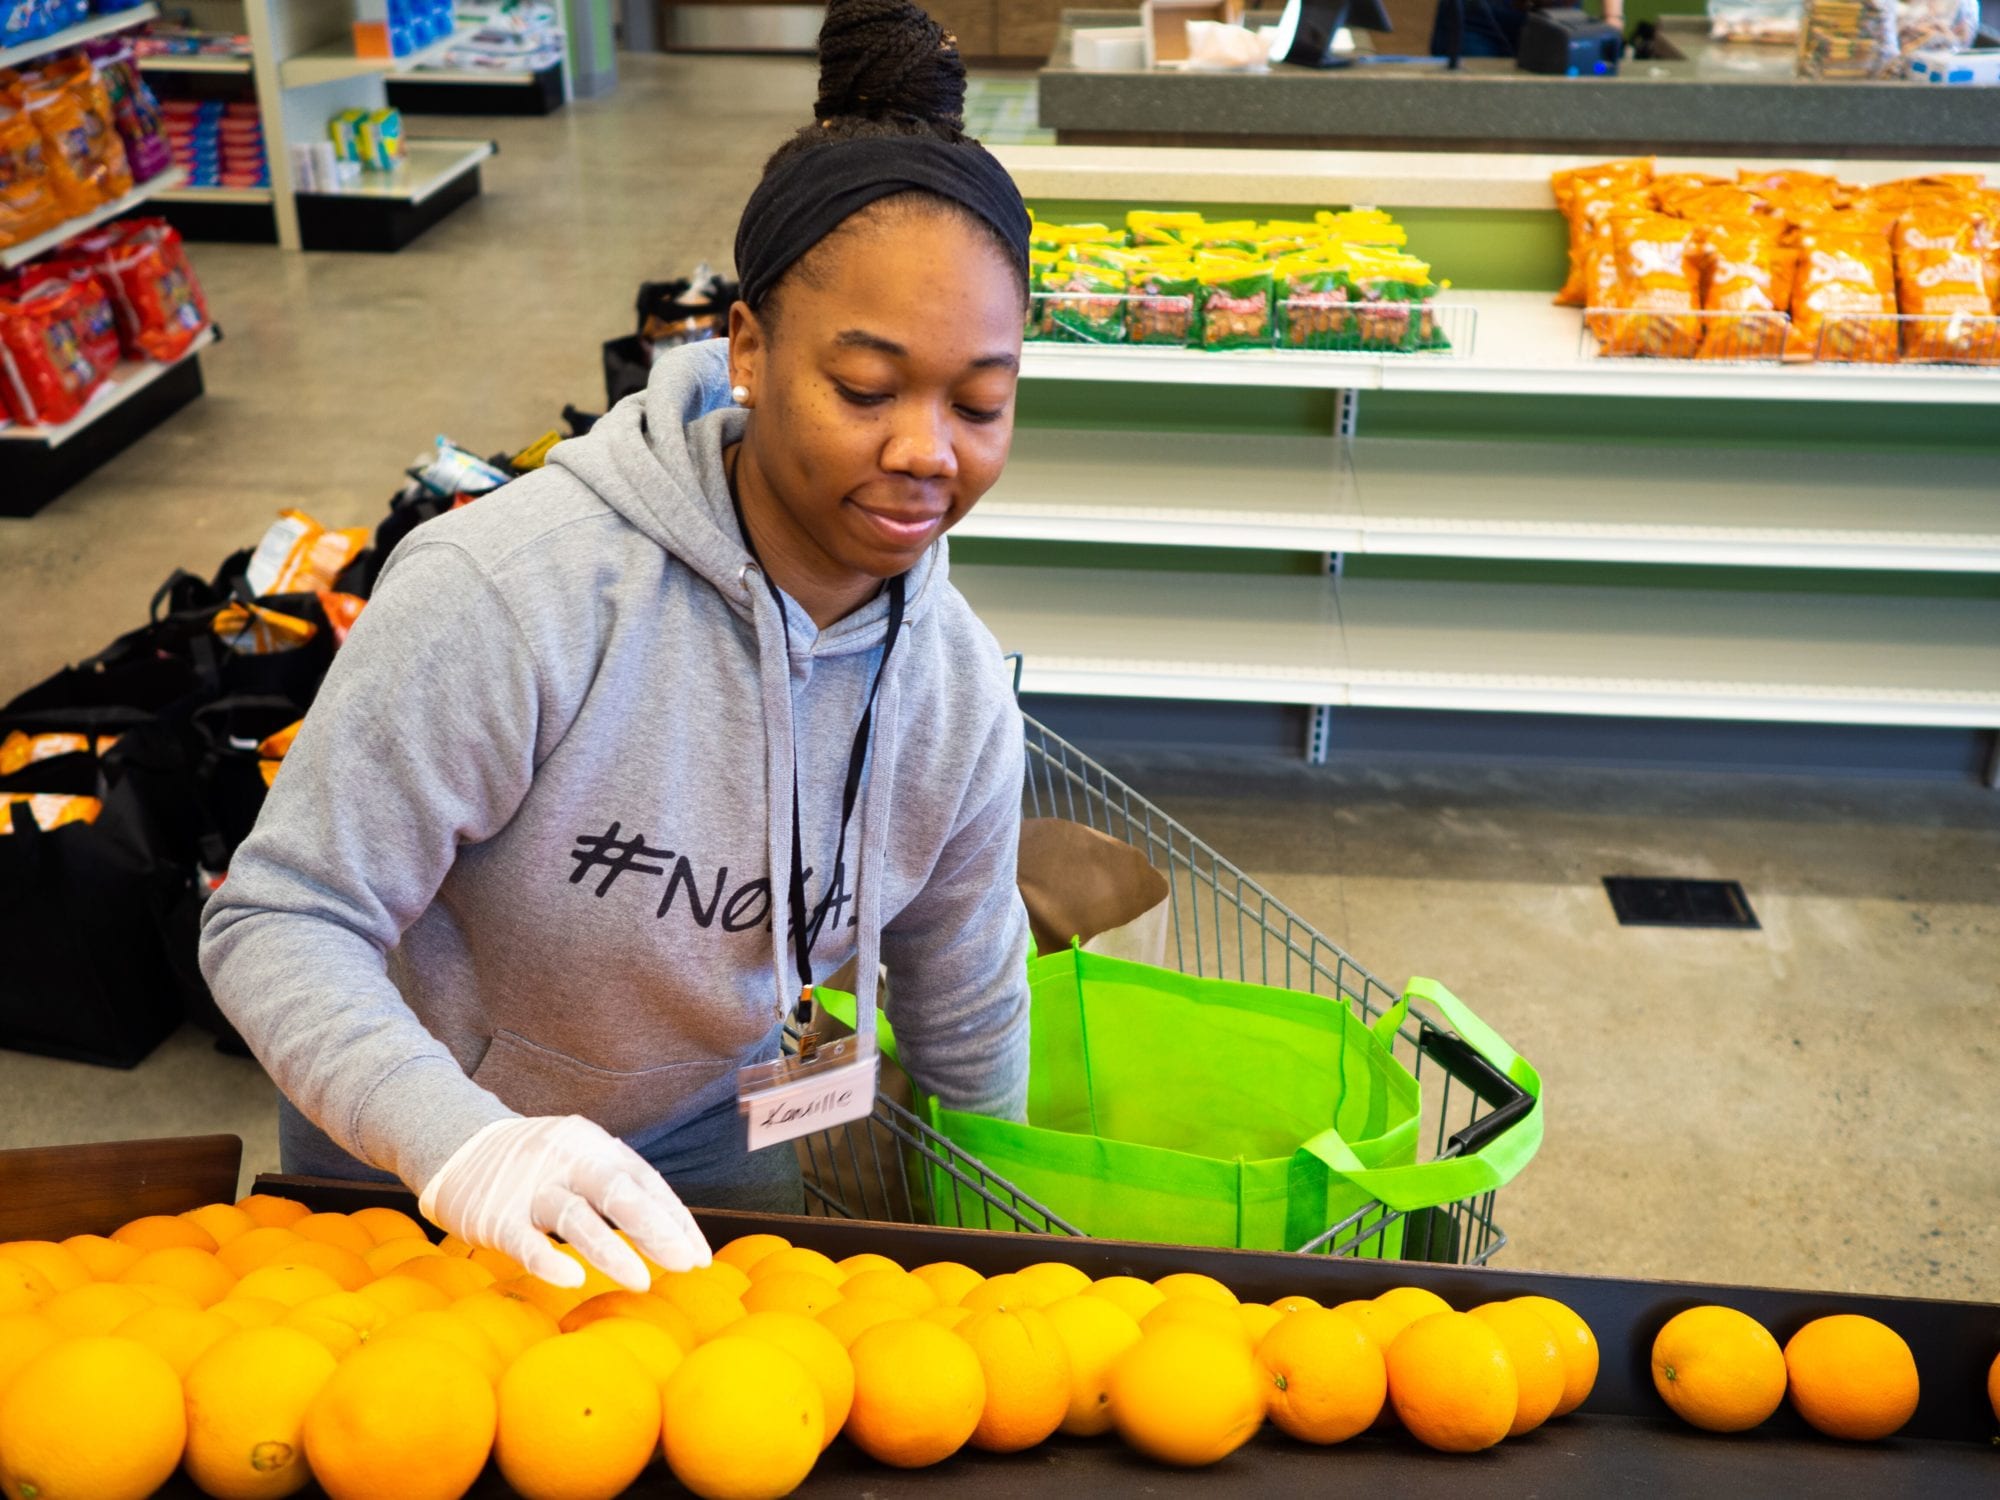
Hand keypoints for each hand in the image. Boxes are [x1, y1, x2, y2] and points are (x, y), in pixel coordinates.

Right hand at [418, 1115, 710, 1291]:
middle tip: (685, 1263)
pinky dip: (548, 1259)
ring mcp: (530, 1187)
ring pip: (575, 1216)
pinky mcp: (495, 1215)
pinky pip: (524, 1241)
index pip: (645, 1181)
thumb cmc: (537, 1164)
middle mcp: (567, 1160)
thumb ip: (619, 1186)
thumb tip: (673, 1232)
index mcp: (595, 1146)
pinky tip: (572, 1279)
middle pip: (617, 1190)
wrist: (457, 1145)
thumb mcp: (581, 1158)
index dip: (675, 1219)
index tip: (699, 1256)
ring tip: (641, 1281)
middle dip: (655, 1228)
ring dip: (610, 1250)